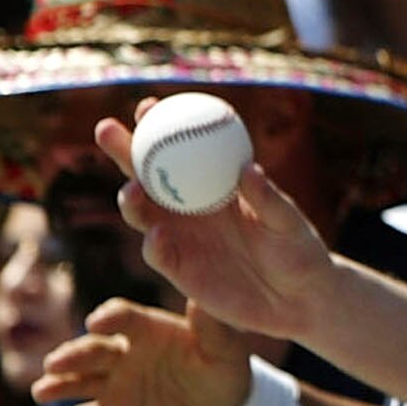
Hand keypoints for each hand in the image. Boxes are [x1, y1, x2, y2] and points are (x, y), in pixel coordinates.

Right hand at [33, 297, 264, 405]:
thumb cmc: (222, 371)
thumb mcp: (226, 351)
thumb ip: (213, 328)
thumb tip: (203, 299)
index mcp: (146, 331)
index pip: (121, 318)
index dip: (109, 317)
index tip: (99, 322)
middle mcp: (121, 354)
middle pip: (90, 350)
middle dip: (71, 355)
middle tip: (54, 363)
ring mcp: (112, 385)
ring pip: (76, 382)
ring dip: (57, 385)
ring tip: (43, 392)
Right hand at [93, 103, 335, 342]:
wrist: (299, 299)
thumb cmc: (298, 250)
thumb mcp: (288, 223)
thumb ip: (267, 199)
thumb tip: (248, 168)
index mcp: (213, 182)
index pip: (180, 147)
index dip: (158, 125)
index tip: (148, 106)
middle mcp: (188, 206)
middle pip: (146, 173)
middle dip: (122, 149)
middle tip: (107, 130)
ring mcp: (179, 236)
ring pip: (142, 212)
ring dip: (131, 198)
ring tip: (134, 189)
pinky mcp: (178, 269)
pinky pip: (157, 253)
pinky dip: (153, 243)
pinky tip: (158, 234)